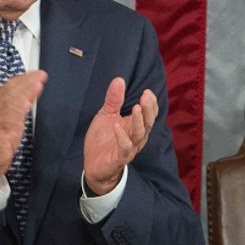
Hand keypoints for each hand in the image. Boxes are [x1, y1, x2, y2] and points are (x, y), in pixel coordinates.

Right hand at [0, 68, 46, 181]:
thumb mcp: (9, 118)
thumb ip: (17, 105)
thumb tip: (30, 94)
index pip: (9, 85)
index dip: (24, 78)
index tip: (36, 74)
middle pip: (11, 90)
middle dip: (27, 81)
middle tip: (41, 75)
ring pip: (11, 100)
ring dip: (26, 91)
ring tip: (38, 84)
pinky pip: (10, 117)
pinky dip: (20, 108)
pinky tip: (28, 102)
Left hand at [80, 77, 157, 196]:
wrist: (93, 165)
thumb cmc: (103, 140)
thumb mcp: (106, 115)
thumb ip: (113, 100)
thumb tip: (119, 79)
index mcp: (135, 126)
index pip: (149, 114)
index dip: (151, 103)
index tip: (147, 92)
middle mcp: (136, 137)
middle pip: (148, 123)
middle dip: (148, 110)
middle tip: (145, 97)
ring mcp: (129, 148)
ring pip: (139, 135)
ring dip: (138, 122)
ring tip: (136, 108)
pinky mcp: (118, 158)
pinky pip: (124, 149)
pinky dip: (121, 138)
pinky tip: (117, 126)